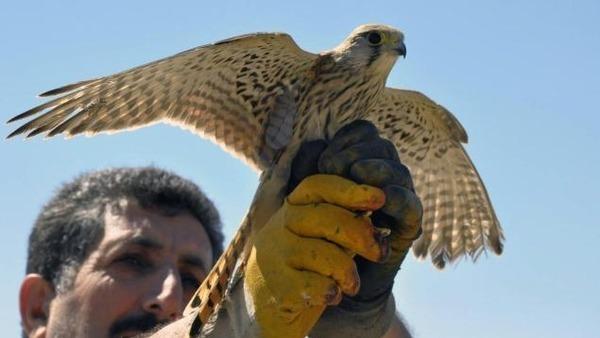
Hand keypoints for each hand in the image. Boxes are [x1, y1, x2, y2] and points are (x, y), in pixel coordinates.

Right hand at [245, 174, 388, 337]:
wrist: (270, 315)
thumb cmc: (306, 272)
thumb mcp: (324, 242)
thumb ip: (345, 229)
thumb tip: (377, 226)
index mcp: (292, 208)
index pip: (318, 186)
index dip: (349, 189)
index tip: (380, 198)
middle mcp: (279, 226)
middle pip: (325, 217)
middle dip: (360, 234)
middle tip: (381, 253)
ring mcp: (274, 256)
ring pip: (323, 254)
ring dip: (348, 271)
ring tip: (352, 285)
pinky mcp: (276, 287)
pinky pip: (315, 285)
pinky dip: (332, 292)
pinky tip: (332, 296)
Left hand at [290, 120, 422, 310]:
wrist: (332, 276)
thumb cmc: (317, 229)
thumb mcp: (304, 194)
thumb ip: (306, 167)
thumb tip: (315, 143)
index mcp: (362, 160)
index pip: (364, 132)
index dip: (346, 139)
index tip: (325, 159)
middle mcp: (384, 174)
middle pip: (382, 146)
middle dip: (355, 153)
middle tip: (332, 169)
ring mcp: (400, 197)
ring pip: (398, 171)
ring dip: (375, 169)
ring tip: (356, 175)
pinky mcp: (409, 224)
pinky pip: (411, 204)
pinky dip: (398, 198)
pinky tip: (382, 200)